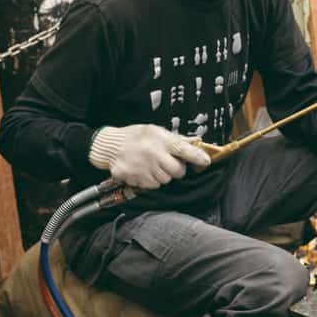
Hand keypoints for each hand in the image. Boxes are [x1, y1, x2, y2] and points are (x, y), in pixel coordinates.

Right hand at [88, 124, 210, 189]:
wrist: (110, 146)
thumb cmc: (136, 136)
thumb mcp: (155, 131)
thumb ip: (175, 139)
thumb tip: (196, 141)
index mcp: (161, 140)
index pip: (184, 149)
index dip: (197, 156)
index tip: (206, 161)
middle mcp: (154, 154)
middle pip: (178, 171)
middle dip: (177, 169)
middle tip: (169, 163)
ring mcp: (144, 168)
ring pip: (165, 180)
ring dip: (162, 175)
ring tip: (152, 165)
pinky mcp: (136, 179)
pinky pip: (152, 185)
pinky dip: (150, 180)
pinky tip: (143, 170)